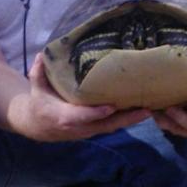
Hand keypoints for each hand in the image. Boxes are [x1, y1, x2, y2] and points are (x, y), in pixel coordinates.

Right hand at [18, 55, 150, 141]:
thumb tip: (42, 55)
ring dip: (131, 120)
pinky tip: (142, 111)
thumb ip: (39, 72)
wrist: (38, 126)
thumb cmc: (39, 103)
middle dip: (125, 119)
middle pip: (105, 125)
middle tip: (146, 110)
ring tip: (151, 109)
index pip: (81, 116)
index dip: (95, 113)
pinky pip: (113, 126)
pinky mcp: (95, 130)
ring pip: (112, 127)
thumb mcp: (36, 87)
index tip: (111, 107)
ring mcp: (89, 131)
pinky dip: (128, 120)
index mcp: (63, 116)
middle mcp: (79, 127)